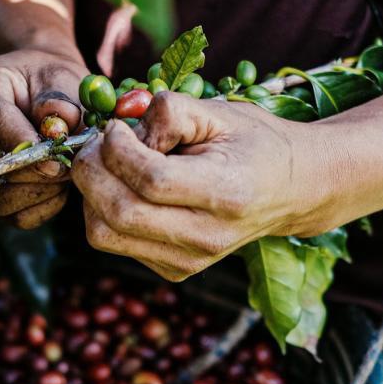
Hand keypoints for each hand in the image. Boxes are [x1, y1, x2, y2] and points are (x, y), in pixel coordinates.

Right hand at [0, 49, 88, 228]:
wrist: (38, 96)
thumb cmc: (48, 84)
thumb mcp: (59, 77)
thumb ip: (60, 99)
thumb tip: (57, 127)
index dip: (22, 142)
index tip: (53, 157)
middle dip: (33, 172)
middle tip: (66, 167)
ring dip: (39, 191)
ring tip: (63, 172)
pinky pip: (11, 215)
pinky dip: (40, 206)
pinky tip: (55, 186)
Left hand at [71, 92, 335, 280]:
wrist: (290, 190)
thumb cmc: (252, 142)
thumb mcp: (218, 113)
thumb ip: (169, 113)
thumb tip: (122, 131)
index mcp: (226, 194)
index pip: (151, 181)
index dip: (118, 149)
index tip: (115, 128)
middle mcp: (206, 237)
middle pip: (118, 213)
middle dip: (91, 172)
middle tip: (97, 144)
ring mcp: (188, 261)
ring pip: (104, 234)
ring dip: (91, 194)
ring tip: (108, 165)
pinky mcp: (173, 270)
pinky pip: (113, 242)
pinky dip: (104, 211)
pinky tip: (124, 188)